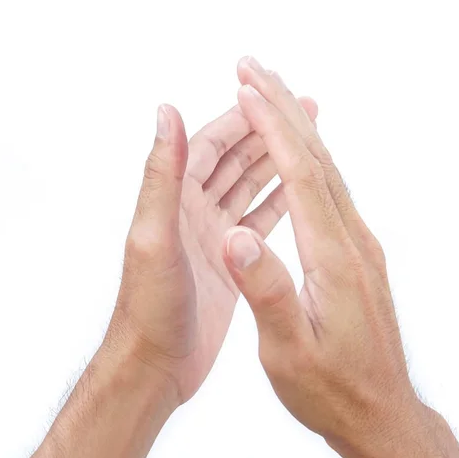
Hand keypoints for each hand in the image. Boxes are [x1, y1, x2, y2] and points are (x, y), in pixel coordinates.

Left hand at [106, 99, 316, 402]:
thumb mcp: (155, 237)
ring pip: (248, 187)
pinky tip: (298, 191)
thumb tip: (166, 111)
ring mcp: (212, 236)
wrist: (156, 365)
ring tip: (308, 141)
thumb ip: (163, 176)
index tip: (271, 92)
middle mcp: (192, 211)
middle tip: (303, 109)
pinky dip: (276, 203)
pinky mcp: (228, 260)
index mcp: (174, 200)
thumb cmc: (149, 308)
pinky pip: (256, 222)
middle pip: (234, 160)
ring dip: (275, 162)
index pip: (210, 145)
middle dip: (266, 132)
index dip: (240, 117)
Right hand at [221, 57, 458, 457]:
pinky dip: (311, 160)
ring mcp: (359, 247)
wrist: (380, 411)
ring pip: (329, 171)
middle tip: (255, 69)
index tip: (247, 90)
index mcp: (334, 259)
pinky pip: (332, 192)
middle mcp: (353, 242)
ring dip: (298, 129)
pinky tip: (298, 153)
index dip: (273, 129)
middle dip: (284, 109)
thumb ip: (267, 291)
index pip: (301, 176)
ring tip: (270, 96)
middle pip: (319, 160)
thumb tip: (238, 237)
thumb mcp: (290, 351)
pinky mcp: (357, 256)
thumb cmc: (331, 389)